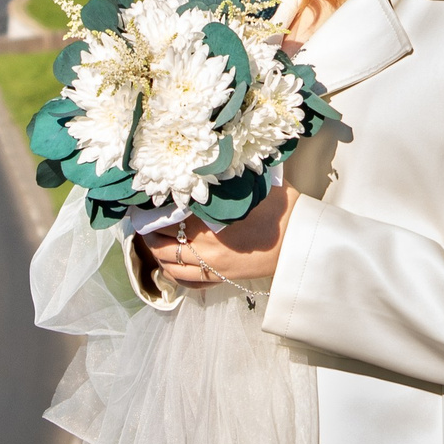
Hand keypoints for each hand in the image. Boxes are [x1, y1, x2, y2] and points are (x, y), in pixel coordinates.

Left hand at [139, 183, 297, 288]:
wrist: (301, 241)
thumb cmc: (281, 209)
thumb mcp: (253, 186)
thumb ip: (227, 179)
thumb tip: (207, 163)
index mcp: (210, 220)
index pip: (167, 216)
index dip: (151, 210)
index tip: (143, 201)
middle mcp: (205, 246)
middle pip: (161, 242)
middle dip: (148, 231)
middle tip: (142, 220)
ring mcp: (212, 265)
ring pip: (169, 264)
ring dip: (156, 252)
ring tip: (153, 239)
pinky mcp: (220, 278)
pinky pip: (185, 280)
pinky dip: (172, 271)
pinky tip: (171, 261)